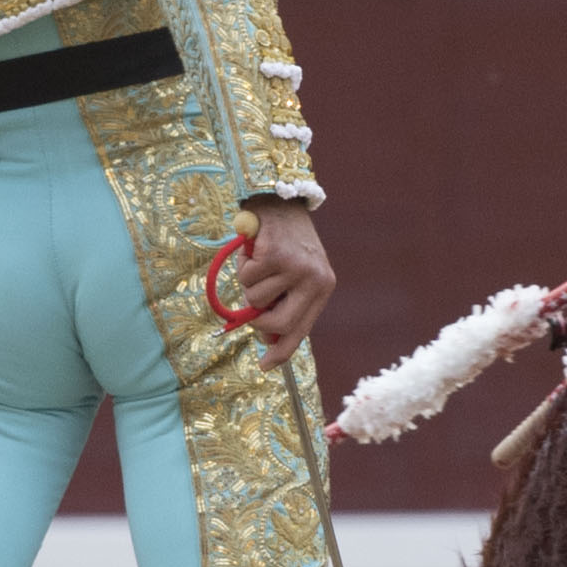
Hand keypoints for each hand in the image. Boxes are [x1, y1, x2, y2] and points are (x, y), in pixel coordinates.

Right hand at [231, 198, 333, 370]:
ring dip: (249, 284)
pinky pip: (246, 278)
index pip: (301, 330)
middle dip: (257, 319)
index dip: (281, 352)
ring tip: (259, 263)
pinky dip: (243, 266)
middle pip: (277, 323)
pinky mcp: (274, 255)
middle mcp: (313, 279)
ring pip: (255, 298)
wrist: (281, 200)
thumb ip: (284, 303)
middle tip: (251, 305)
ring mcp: (295, 267)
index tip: (266, 366)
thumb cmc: (286, 241)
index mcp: (323, 287)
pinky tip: (254, 250)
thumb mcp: (294, 274)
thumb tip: (266, 337)